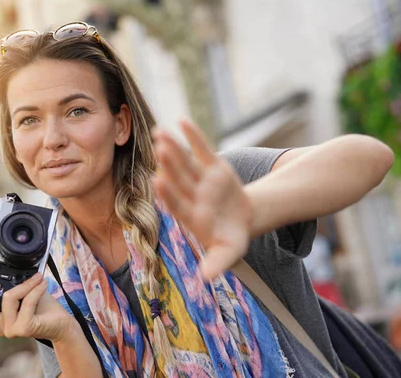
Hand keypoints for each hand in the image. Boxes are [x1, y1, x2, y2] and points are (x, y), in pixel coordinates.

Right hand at [0, 271, 75, 340]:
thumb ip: (9, 285)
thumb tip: (2, 268)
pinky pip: (26, 302)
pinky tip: (43, 284)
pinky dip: (35, 289)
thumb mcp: (21, 293)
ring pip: (7, 298)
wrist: (61, 323)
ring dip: (24, 284)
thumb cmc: (42, 308)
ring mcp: (10, 329)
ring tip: (37, 278)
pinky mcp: (23, 328)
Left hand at [152, 119, 253, 279]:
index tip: (158, 182)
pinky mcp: (213, 166)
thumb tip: (205, 279)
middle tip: (158, 150)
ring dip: (174, 148)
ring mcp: (201, 180)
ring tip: (161, 132)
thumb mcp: (228, 253)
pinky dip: (194, 136)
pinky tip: (182, 121)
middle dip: (169, 165)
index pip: (176, 204)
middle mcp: (192, 196)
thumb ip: (217, 264)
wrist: (242, 220)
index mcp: (191, 216)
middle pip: (178, 179)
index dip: (168, 193)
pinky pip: (202, 150)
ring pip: (185, 162)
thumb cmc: (231, 240)